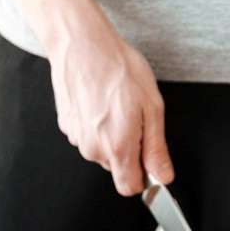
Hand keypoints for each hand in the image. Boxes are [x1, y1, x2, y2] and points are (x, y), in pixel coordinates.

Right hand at [47, 12, 172, 195]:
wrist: (81, 43)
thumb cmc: (118, 69)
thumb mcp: (152, 108)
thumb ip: (156, 148)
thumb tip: (163, 175)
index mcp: (117, 147)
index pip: (129, 187)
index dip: (144, 179)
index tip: (150, 162)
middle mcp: (92, 148)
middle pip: (117, 168)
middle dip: (129, 152)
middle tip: (136, 119)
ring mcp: (76, 137)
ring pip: (102, 151)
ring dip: (113, 137)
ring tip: (118, 106)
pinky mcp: (66, 124)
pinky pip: (88, 135)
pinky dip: (97, 125)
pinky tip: (101, 101)